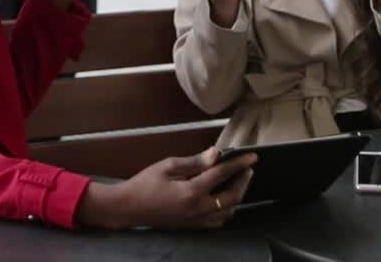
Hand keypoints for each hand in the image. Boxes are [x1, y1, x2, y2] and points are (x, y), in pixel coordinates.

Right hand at [76, 147, 256, 229]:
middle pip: (232, 197)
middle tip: (247, 169)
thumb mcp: (168, 166)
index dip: (239, 164)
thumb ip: (194, 161)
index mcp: (191, 191)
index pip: (222, 174)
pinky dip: (226, 210)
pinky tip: (224, 199)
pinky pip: (217, 221)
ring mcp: (195, 221)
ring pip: (227, 212)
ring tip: (238, 182)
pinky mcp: (192, 226)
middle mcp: (197, 209)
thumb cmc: (144, 184)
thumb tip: (215, 154)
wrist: (129, 207)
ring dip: (237, 197)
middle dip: (243, 182)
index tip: (251, 157)